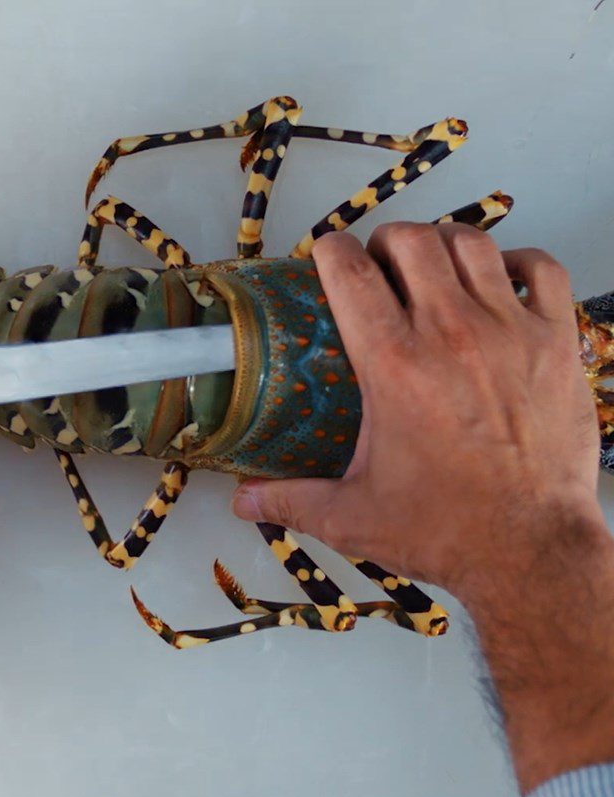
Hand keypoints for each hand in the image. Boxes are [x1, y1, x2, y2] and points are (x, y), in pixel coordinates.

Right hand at [232, 223, 603, 597]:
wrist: (532, 553)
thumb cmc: (445, 531)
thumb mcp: (351, 516)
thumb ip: (290, 499)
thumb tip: (241, 500)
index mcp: (393, 365)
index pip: (350, 272)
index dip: (330, 251)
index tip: (326, 257)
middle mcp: (450, 334)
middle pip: (410, 241)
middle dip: (384, 241)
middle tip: (378, 266)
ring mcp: (511, 332)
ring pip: (472, 244)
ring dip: (442, 244)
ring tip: (431, 269)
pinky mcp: (557, 343)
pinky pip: (543, 269)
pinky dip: (517, 262)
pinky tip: (499, 281)